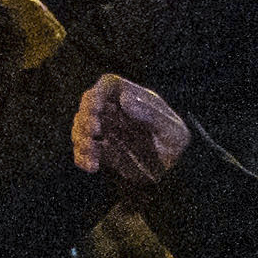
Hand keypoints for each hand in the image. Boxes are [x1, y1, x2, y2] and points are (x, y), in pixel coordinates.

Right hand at [71, 74, 189, 186]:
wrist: (174, 173)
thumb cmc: (176, 147)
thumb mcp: (172, 131)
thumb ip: (151, 114)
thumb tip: (125, 99)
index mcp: (135, 99)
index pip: (109, 85)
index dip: (98, 92)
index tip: (96, 108)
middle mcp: (117, 111)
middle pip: (88, 104)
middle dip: (86, 117)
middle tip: (94, 132)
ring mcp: (108, 130)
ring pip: (81, 126)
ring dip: (81, 138)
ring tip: (93, 152)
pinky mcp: (102, 150)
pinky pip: (83, 149)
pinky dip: (82, 157)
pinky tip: (92, 166)